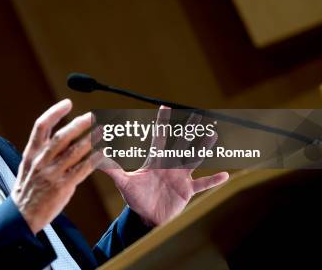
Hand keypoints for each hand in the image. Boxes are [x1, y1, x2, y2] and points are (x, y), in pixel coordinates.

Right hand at [12, 99, 102, 233]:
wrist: (22, 215)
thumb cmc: (28, 189)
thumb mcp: (28, 165)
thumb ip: (42, 150)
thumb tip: (62, 135)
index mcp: (31, 153)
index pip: (41, 126)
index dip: (54, 112)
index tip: (67, 103)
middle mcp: (41, 161)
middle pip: (62, 136)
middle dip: (79, 123)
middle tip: (93, 115)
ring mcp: (52, 174)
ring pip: (75, 151)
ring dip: (92, 138)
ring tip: (104, 130)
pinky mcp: (62, 187)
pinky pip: (82, 169)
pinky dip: (95, 158)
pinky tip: (104, 151)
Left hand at [100, 106, 228, 226]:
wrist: (146, 217)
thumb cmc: (135, 198)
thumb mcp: (123, 182)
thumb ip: (111, 168)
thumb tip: (96, 156)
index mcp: (155, 160)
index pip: (159, 137)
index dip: (161, 122)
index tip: (164, 105)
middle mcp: (170, 165)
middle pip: (181, 143)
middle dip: (189, 129)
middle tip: (199, 114)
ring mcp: (180, 177)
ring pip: (194, 159)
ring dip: (203, 148)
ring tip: (213, 135)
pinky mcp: (187, 191)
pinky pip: (203, 184)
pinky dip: (213, 180)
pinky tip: (225, 174)